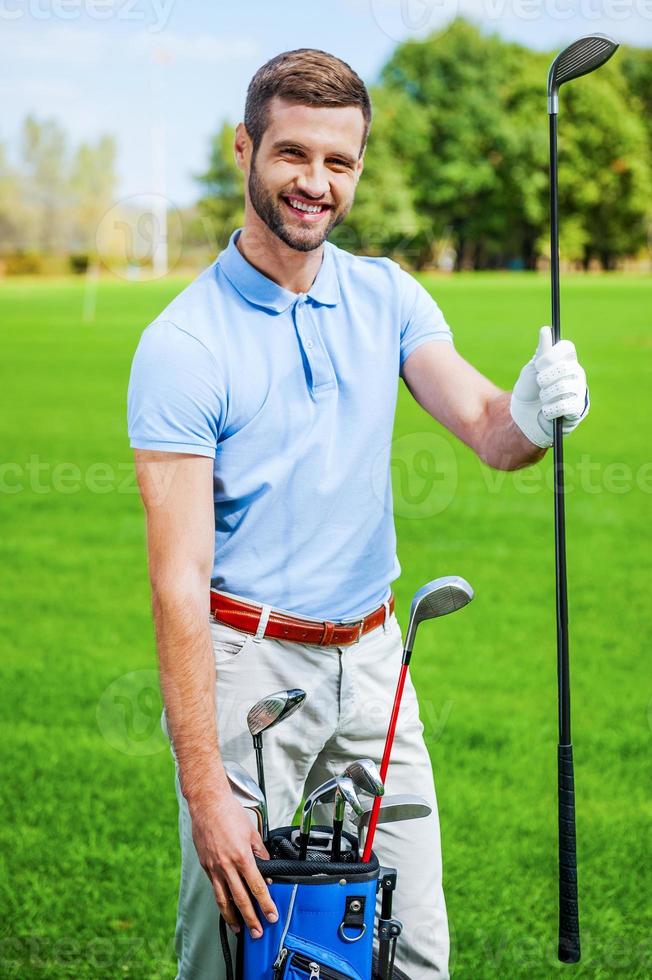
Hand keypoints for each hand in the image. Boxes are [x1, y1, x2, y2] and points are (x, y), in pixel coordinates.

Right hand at [187, 787, 277, 938]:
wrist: (207, 804)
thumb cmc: (229, 813)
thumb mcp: (252, 832)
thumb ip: (261, 852)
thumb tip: (267, 867)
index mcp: (242, 856)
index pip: (257, 887)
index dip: (265, 904)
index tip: (271, 915)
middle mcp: (227, 865)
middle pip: (241, 899)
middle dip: (251, 918)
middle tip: (257, 931)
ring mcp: (214, 867)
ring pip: (223, 899)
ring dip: (232, 916)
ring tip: (239, 928)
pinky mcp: (205, 866)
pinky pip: (215, 888)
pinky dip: (221, 900)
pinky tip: (226, 907)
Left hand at [510, 326, 588, 447]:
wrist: (524, 417)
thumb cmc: (529, 390)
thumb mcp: (532, 369)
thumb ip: (542, 352)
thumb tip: (545, 329)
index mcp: (566, 360)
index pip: (567, 347)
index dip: (552, 355)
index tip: (539, 364)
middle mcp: (576, 373)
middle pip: (564, 367)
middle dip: (545, 378)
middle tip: (540, 384)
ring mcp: (579, 391)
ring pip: (563, 387)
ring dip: (546, 395)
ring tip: (543, 399)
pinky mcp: (577, 410)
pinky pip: (564, 406)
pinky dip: (549, 410)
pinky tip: (546, 411)